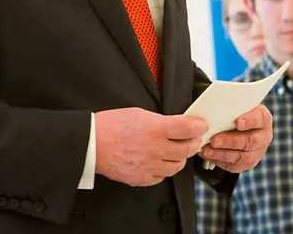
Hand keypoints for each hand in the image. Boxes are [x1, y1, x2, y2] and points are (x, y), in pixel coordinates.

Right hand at [93, 108, 207, 186]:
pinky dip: (164, 169)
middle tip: (194, 137)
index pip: (188, 128)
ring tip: (176, 150)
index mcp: (155, 129)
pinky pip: (162, 177)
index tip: (201, 125)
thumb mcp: (140, 114)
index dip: (199, 126)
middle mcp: (155, 149)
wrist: (91, 144)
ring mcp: (149, 166)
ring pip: (177, 166)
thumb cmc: (112, 125)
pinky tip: (161, 161)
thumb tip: (178, 125)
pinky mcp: (141, 178)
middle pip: (187, 149)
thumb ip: (162, 121)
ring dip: (180, 157)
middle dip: (194, 142)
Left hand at [199, 105, 272, 172]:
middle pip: (250, 141)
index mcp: (263, 118)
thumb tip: (213, 110)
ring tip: (207, 150)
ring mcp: (257, 152)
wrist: (237, 127)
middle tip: (214, 140)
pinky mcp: (247, 163)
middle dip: (230, 141)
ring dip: (222, 153)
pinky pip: (234, 165)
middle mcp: (263, 136)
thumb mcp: (236, 107)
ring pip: (241, 156)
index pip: (259, 118)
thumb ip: (230, 107)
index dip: (249, 121)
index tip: (238, 122)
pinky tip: (208, 155)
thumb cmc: (235, 114)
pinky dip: (219, 160)